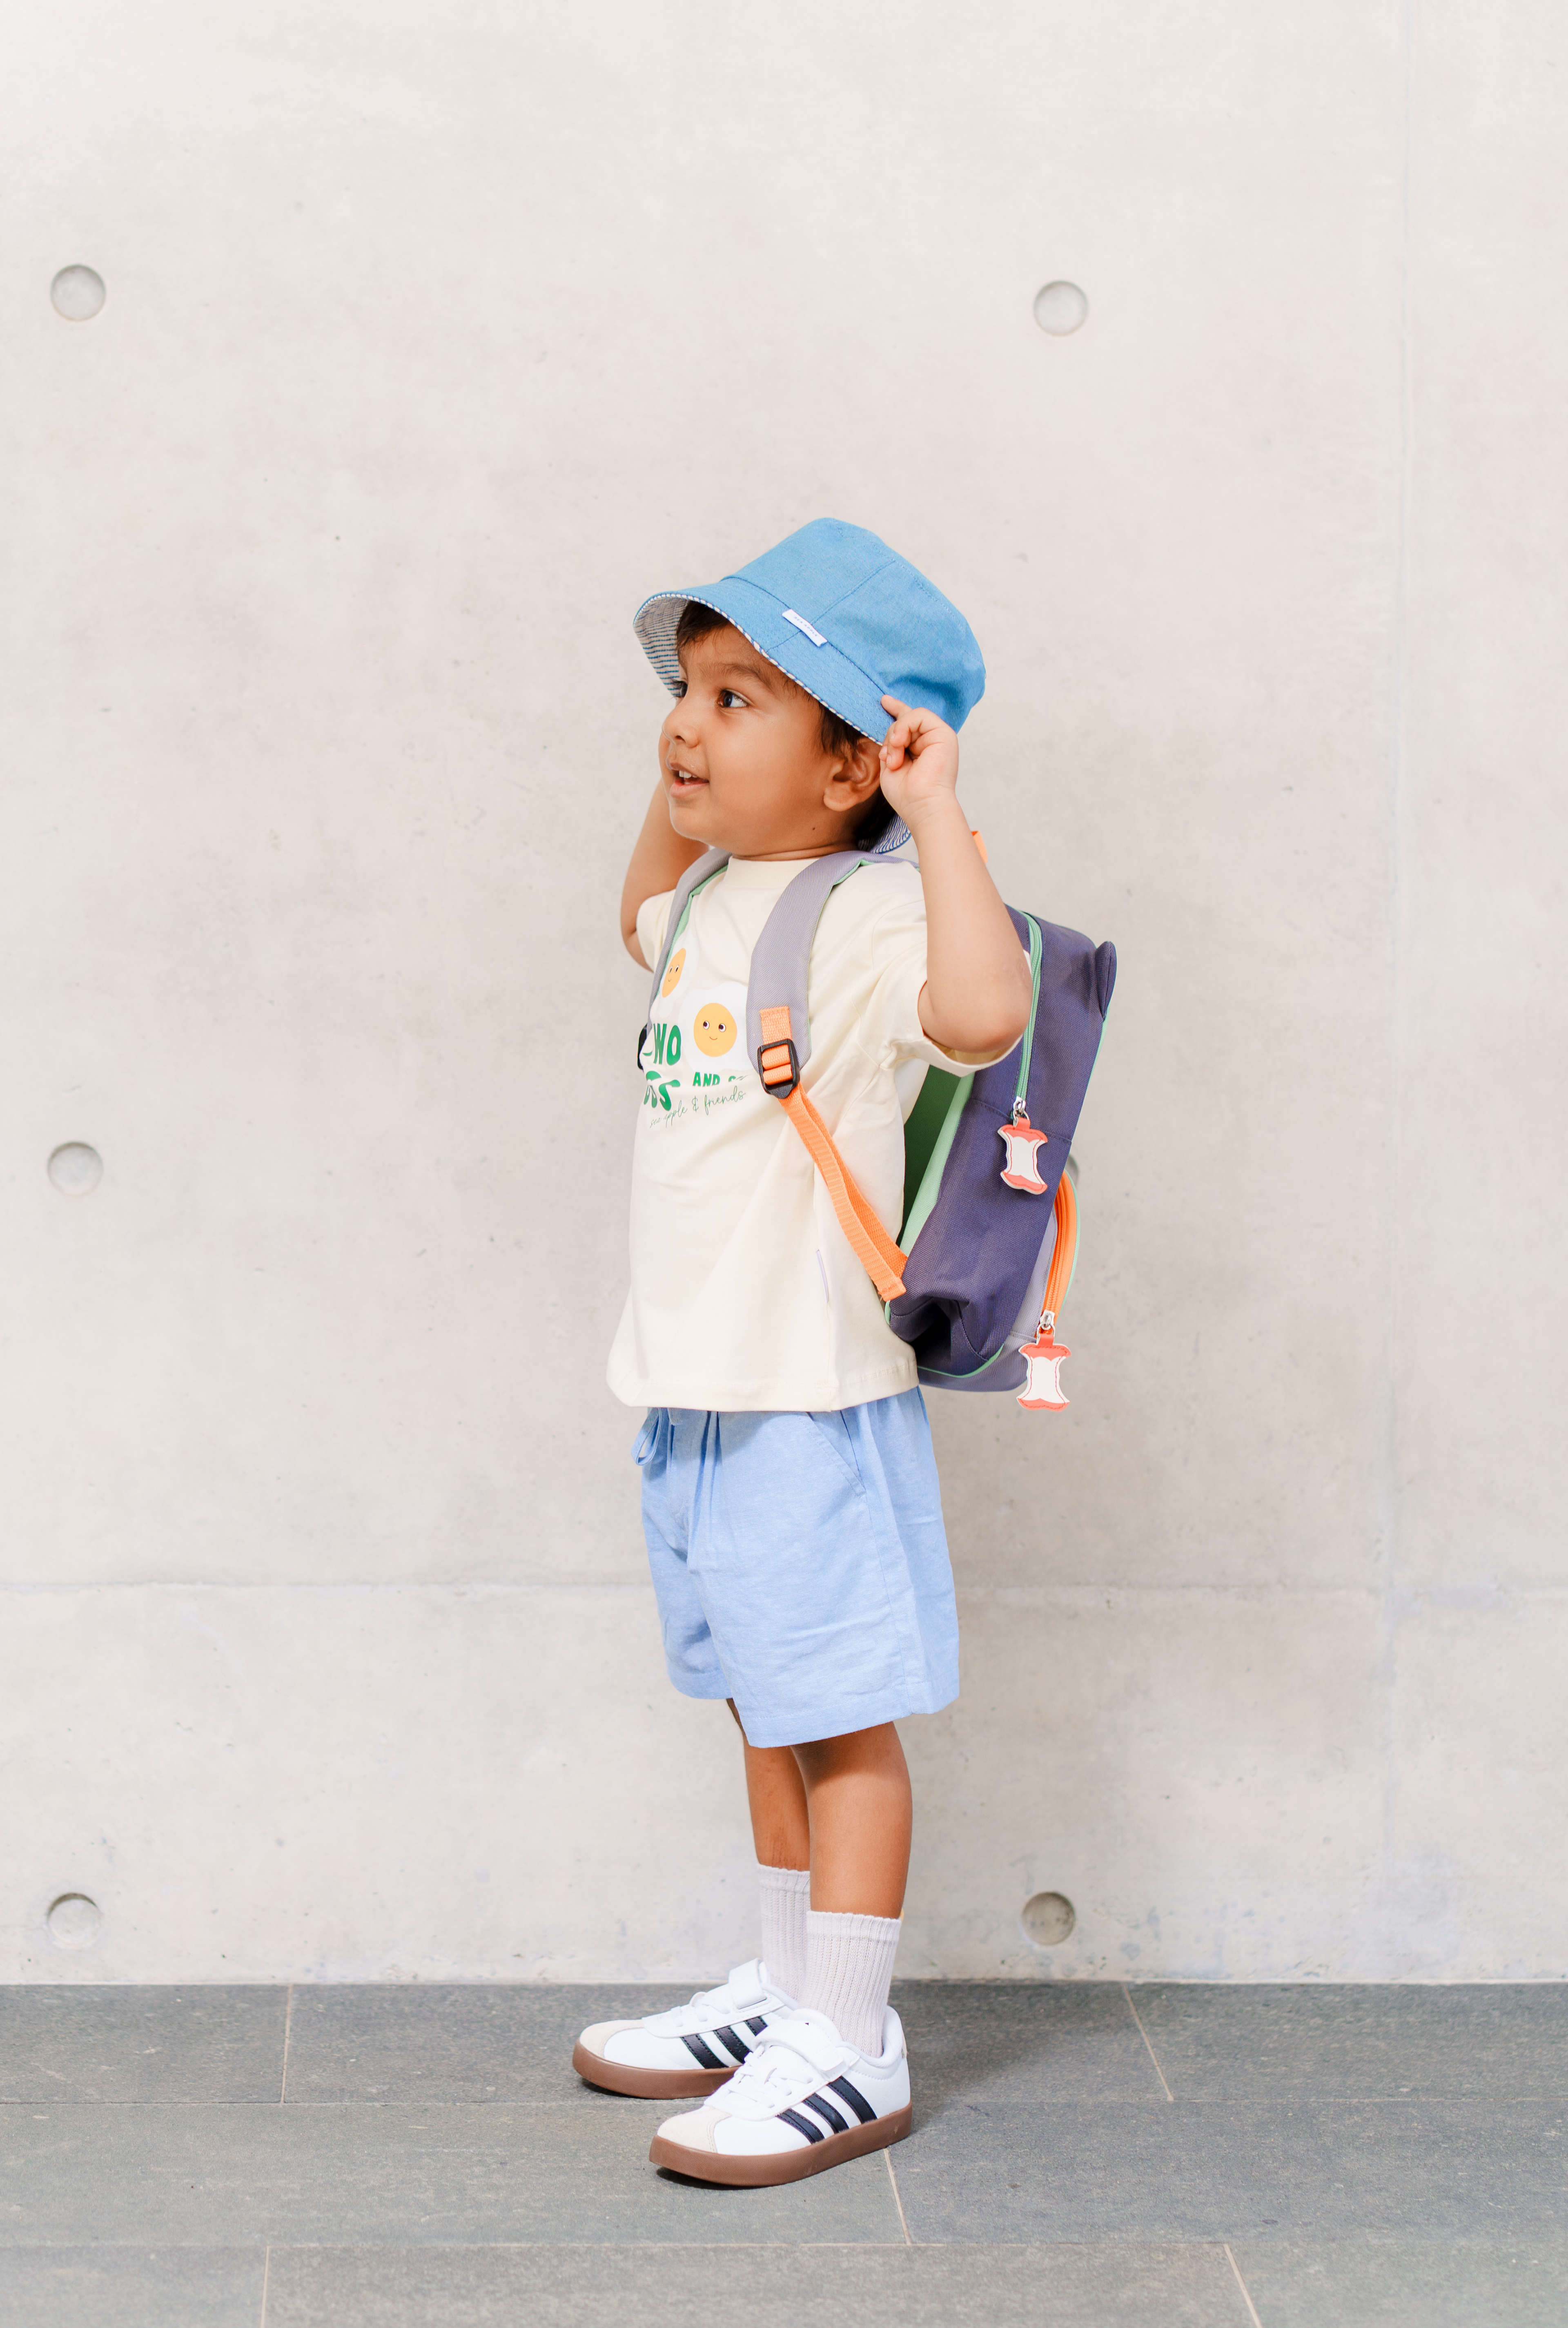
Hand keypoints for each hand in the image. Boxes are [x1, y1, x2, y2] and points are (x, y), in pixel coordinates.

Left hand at [877, 695, 959, 824]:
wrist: (922, 806)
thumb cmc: (906, 793)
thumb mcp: (890, 763)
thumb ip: (890, 745)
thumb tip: (892, 731)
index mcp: (920, 748)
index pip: (908, 723)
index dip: (896, 709)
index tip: (884, 701)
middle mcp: (930, 741)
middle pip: (904, 720)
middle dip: (890, 736)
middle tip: (887, 758)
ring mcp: (938, 736)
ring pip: (909, 716)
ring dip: (895, 736)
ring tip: (895, 758)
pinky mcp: (944, 733)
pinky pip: (918, 715)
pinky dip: (903, 728)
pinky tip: (899, 745)